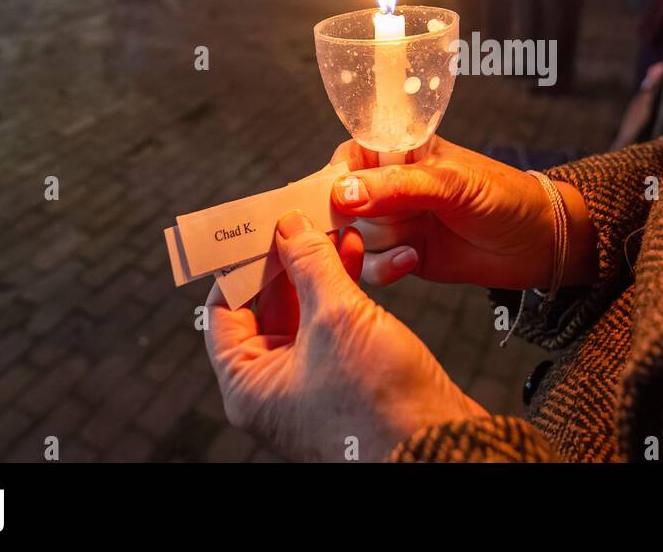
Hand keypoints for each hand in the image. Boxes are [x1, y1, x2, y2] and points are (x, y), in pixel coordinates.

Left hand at [205, 211, 485, 461]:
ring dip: (318, 270)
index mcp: (248, 385)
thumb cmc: (380, 403)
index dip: (241, 264)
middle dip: (286, 260)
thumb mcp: (338, 318)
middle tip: (299, 219)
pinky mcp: (345, 379)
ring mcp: (309, 386)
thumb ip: (310, 264)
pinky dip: (342, 291)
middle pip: (265, 308)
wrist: (438, 444)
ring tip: (336, 229)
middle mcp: (273, 388)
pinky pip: (332, 326)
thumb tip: (290, 226)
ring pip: (304, 313)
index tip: (258, 226)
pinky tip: (357, 257)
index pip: (223, 310)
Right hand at [328, 136, 596, 289]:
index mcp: (401, 153)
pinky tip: (413, 260)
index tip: (334, 196)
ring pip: (353, 237)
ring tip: (410, 242)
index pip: (350, 155)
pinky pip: (370, 264)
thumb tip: (343, 192)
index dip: (336, 175)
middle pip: (341, 202)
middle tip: (376, 226)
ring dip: (375, 245)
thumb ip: (399, 186)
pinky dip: (385, 267)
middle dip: (353, 219)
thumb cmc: (504, 197)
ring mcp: (395, 221)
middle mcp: (391, 186)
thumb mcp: (454, 184)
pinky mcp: (401, 254)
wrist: (537, 243)